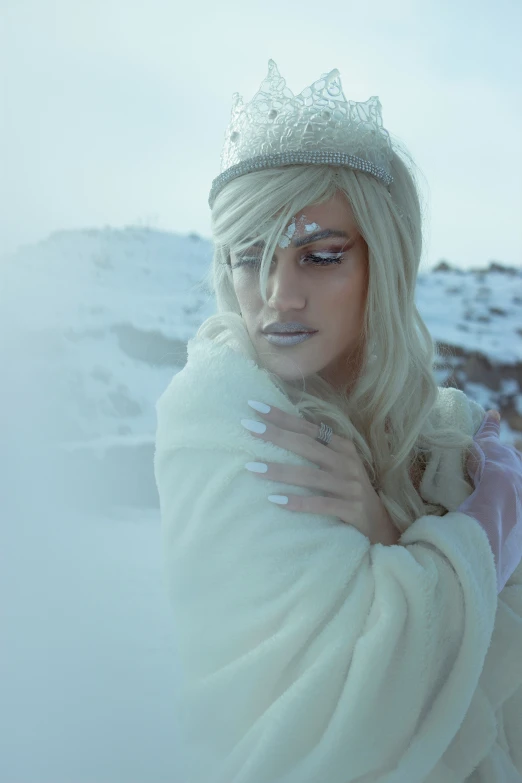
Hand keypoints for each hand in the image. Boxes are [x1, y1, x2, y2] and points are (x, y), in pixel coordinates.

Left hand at [241, 401, 399, 545]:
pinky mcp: (351, 509)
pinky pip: (320, 504)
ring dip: (280, 471)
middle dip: (277, 435)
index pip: (308, 428)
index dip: (283, 416)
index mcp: (343, 447)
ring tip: (252, 468)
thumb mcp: (339, 465)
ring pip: (310, 476)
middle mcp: (347, 462)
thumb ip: (317, 449)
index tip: (255, 406)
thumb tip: (280, 432)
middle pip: (307, 446)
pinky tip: (275, 499)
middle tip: (248, 426)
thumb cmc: (350, 491)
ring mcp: (350, 486)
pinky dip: (298, 502)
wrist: (380, 525)